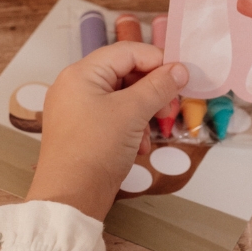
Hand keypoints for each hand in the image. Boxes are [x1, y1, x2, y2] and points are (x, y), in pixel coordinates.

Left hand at [26, 42, 188, 220]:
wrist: (70, 198)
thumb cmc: (95, 150)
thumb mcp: (132, 113)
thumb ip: (159, 87)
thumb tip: (181, 70)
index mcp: (81, 73)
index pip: (127, 52)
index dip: (158, 62)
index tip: (182, 79)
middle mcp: (75, 86)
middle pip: (125, 74)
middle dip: (152, 91)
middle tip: (170, 110)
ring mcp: (77, 109)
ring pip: (122, 98)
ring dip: (144, 112)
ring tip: (152, 133)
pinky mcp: (82, 131)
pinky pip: (113, 117)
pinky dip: (131, 127)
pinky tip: (139, 147)